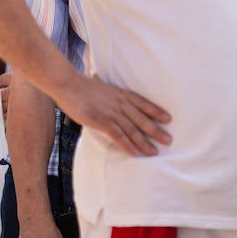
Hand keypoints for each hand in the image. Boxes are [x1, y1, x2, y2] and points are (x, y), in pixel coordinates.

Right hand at [56, 74, 170, 156]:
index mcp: (121, 94)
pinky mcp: (101, 121)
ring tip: (155, 152)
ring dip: (144, 142)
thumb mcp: (101, 87)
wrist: (67, 84)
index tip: (168, 119)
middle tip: (168, 141)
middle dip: (156, 131)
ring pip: (133, 130)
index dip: (157, 111)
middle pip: (142, 119)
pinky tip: (135, 153)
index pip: (144, 103)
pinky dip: (128, 145)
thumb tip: (111, 97)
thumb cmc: (80, 85)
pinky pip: (118, 136)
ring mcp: (111, 113)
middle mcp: (120, 103)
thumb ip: (110, 94)